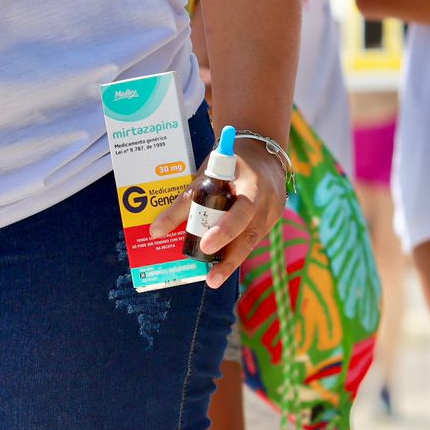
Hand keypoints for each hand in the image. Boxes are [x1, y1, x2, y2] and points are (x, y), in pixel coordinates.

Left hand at [149, 139, 288, 288]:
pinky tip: (221, 262)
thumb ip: (184, 202)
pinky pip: (252, 238)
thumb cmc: (229, 162)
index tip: (205, 245)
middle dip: (230, 259)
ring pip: (251, 241)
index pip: (242, 211)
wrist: (263, 151)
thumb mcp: (207, 174)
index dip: (225, 229)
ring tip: (213, 278)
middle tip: (211, 279)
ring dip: (231, 260)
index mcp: (253, 185)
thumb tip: (155, 232)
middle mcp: (267, 202)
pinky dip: (236, 248)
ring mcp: (273, 214)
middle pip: (249, 235)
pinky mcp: (271, 221)